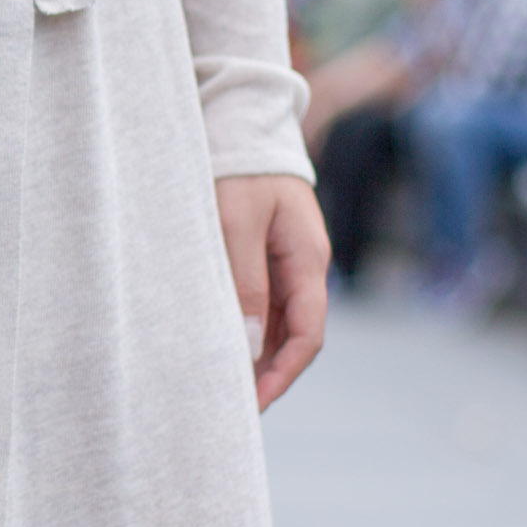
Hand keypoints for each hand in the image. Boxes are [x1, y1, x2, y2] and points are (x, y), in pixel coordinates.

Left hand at [215, 174, 329, 410]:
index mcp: (308, 260)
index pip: (307, 336)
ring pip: (276, 323)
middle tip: (228, 406)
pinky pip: (261, 302)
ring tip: (218, 383)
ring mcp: (287, 261)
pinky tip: (219, 343)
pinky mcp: (266, 254)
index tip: (252, 404)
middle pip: (293, 336)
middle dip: (266, 374)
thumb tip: (250, 347)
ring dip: (254, 354)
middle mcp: (304, 266)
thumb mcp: (235, 224)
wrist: (241, 120)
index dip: (282, 375)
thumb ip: (244, 283)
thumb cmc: (238, 168)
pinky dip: (244, 328)